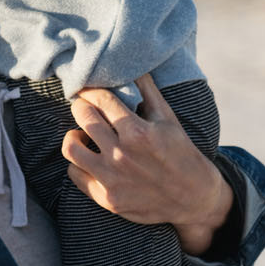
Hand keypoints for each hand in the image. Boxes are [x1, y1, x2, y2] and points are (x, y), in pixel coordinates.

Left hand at [62, 76, 232, 255]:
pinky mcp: (107, 199)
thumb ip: (148, 90)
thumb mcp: (169, 119)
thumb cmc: (181, 153)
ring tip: (82, 132)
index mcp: (138, 132)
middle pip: (83, 117)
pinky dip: (78, 163)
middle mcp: (121, 155)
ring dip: (74, 134)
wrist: (193, 199)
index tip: (90, 90)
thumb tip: (133, 66)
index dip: (92, 90)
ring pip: (71, 147)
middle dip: (81, 106)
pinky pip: (75, 175)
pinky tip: (89, 157)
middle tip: (85, 106)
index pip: (101, 99)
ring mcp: (112, 179)